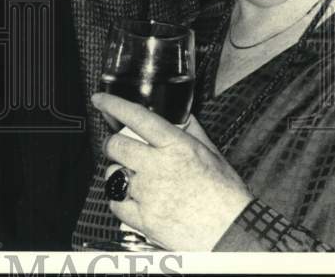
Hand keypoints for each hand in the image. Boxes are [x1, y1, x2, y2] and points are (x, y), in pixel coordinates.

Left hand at [91, 92, 252, 250]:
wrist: (234, 234)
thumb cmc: (227, 196)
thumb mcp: (213, 155)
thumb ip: (192, 132)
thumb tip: (182, 115)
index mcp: (176, 146)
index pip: (136, 117)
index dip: (114, 105)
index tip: (100, 100)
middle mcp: (158, 166)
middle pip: (116, 145)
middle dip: (112, 145)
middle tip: (116, 148)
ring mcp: (149, 193)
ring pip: (112, 174)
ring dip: (116, 173)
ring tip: (129, 178)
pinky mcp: (144, 219)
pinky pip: (116, 204)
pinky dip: (119, 201)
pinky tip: (130, 200)